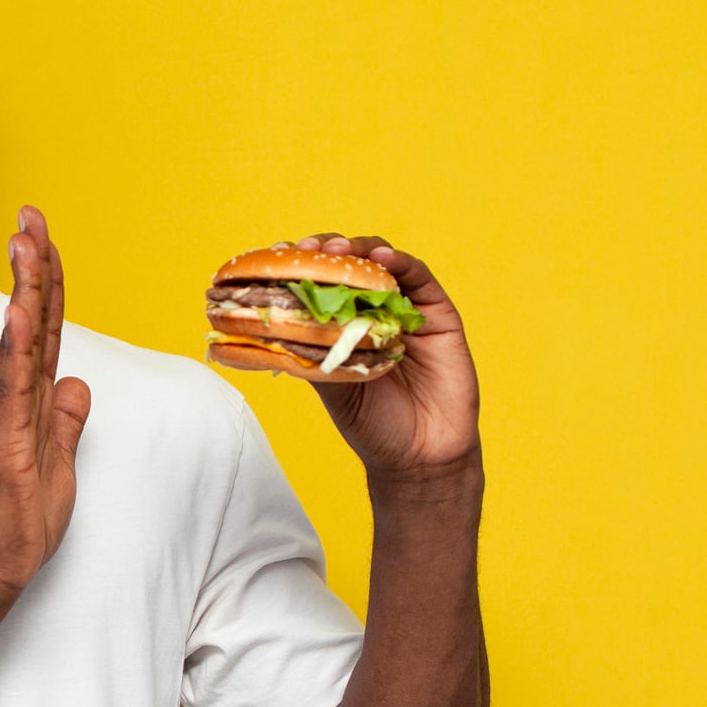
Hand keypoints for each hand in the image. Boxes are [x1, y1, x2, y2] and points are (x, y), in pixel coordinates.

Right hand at [0, 206, 91, 599]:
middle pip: (31, 318)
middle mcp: (16, 395)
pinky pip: (13, 385)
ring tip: (25, 242)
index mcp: (30, 397)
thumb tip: (78, 385)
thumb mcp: (60, 459)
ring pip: (21, 340)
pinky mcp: (7, 439)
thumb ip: (66, 419)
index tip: (44, 235)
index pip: (44, 326)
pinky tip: (17, 311)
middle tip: (30, 213)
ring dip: (25, 289)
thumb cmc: (21, 518)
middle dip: (35, 263)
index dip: (48, 280)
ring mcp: (8, 414)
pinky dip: (16, 346)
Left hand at [297, 233, 480, 483]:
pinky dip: (400, 261)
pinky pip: (420, 277)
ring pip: (382, 262)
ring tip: (335, 249)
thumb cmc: (372, 423)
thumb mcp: (329, 385)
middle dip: (324, 251)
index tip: (273, 258)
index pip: (320, 283)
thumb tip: (268, 326)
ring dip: (358, 249)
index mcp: (344, 325)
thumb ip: (309, 351)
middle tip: (302, 251)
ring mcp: (407, 309)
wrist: (418, 457)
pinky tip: (382, 257)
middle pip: (349, 264)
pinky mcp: (438, 314)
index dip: (299, 267)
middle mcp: (375, 311)